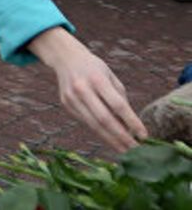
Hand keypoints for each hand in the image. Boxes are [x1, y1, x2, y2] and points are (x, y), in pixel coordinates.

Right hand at [27, 28, 146, 151]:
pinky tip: (111, 140)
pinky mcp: (66, 105)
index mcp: (97, 79)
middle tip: (135, 150)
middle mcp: (82, 89)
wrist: (66, 59)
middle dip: (121, 137)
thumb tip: (130, 126)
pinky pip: (86, 122)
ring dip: (111, 140)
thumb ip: (120, 99)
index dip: (132, 122)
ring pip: (93, 125)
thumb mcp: (111, 77)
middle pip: (104, 119)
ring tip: (125, 150)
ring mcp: (71, 98)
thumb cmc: (95, 69)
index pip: (118, 105)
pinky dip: (100, 133)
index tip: (144, 135)